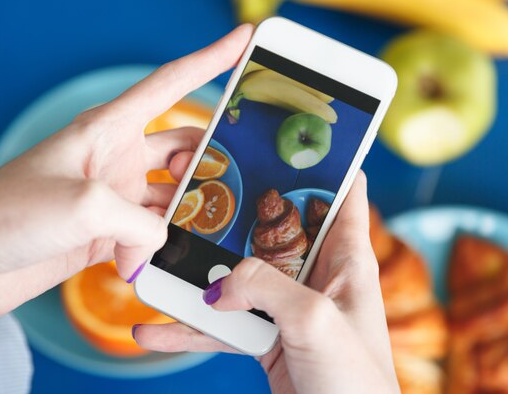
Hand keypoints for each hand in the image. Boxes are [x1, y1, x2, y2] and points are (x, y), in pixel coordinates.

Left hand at [0, 24, 253, 357]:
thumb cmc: (8, 216)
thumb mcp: (87, 207)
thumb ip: (140, 222)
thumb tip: (158, 243)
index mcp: (107, 129)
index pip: (170, 84)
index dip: (209, 60)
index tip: (243, 41)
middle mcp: (115, 159)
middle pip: (183, 146)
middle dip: (209, 159)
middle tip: (234, 177)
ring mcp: (114, 197)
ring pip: (172, 195)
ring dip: (186, 212)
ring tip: (205, 227)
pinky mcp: (107, 234)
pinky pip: (151, 235)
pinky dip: (158, 249)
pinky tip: (157, 262)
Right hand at [133, 171, 399, 393]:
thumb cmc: (354, 382)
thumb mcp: (312, 321)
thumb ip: (264, 288)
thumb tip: (219, 282)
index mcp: (346, 258)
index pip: (344, 193)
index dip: (324, 161)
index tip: (287, 137)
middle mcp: (317, 276)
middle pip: (275, 227)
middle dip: (240, 208)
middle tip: (200, 187)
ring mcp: (290, 308)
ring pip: (240, 275)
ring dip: (202, 271)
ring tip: (162, 258)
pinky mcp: (268, 339)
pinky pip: (223, 325)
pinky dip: (190, 327)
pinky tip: (153, 328)